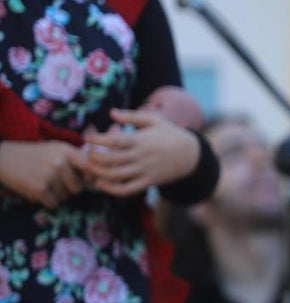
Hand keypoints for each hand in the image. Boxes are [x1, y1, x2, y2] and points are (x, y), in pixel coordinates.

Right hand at [0, 140, 87, 207]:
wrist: (4, 158)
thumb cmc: (35, 155)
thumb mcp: (57, 149)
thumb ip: (76, 158)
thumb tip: (99, 175)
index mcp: (66, 150)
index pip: (90, 168)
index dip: (91, 177)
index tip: (85, 180)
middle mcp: (60, 162)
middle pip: (78, 187)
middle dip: (70, 189)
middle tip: (57, 182)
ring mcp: (49, 175)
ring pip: (65, 196)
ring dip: (57, 195)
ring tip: (45, 183)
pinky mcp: (39, 188)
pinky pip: (54, 203)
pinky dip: (48, 201)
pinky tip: (39, 190)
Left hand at [82, 109, 199, 196]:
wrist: (191, 155)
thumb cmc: (170, 134)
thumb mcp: (154, 120)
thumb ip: (132, 116)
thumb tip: (111, 113)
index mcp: (141, 140)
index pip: (114, 140)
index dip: (97, 139)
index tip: (88, 137)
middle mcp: (141, 156)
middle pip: (110, 159)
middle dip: (93, 157)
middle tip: (86, 153)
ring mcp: (144, 171)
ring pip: (114, 175)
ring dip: (98, 172)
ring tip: (90, 166)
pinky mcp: (147, 182)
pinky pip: (126, 189)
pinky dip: (110, 189)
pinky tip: (101, 183)